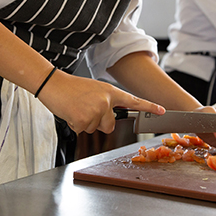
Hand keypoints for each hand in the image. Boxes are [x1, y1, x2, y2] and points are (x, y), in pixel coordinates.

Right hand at [37, 69, 164, 133]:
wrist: (53, 84)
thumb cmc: (71, 88)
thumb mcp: (94, 90)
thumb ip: (106, 102)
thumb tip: (109, 119)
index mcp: (110, 92)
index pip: (133, 100)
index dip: (149, 107)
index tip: (162, 111)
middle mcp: (106, 101)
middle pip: (110, 125)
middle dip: (99, 122)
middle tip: (85, 108)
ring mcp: (96, 111)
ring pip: (96, 129)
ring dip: (85, 122)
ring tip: (76, 108)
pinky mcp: (84, 120)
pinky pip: (83, 131)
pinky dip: (76, 125)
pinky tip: (71, 113)